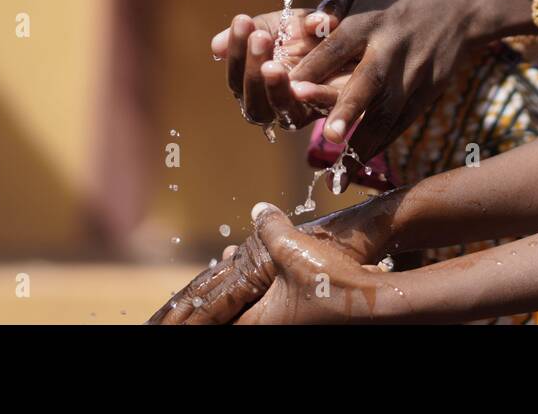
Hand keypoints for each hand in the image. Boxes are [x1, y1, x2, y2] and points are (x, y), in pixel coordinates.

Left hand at [148, 193, 405, 323]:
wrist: (380, 302)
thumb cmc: (336, 282)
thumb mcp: (295, 251)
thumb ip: (270, 229)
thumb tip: (258, 210)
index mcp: (256, 322)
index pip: (208, 318)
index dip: (182, 316)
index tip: (157, 321)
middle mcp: (267, 328)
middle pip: (221, 319)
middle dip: (196, 311)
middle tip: (164, 316)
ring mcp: (282, 326)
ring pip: (240, 312)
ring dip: (222, 298)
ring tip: (203, 283)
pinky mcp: (294, 320)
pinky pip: (258, 307)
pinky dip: (246, 292)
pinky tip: (242, 270)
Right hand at [212, 10, 352, 131]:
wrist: (354, 33)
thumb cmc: (310, 32)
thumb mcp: (282, 24)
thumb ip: (256, 31)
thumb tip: (215, 45)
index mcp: (257, 83)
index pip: (237, 77)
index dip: (237, 51)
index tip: (242, 21)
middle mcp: (274, 103)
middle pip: (253, 101)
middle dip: (252, 70)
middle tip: (260, 38)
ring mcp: (301, 111)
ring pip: (280, 110)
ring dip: (275, 88)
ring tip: (272, 65)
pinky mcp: (331, 111)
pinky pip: (320, 108)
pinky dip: (312, 97)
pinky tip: (303, 86)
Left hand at [289, 0, 533, 167]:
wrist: (458, 7)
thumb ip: (330, 6)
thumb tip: (301, 28)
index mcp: (368, 22)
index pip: (338, 46)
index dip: (315, 67)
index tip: (291, 88)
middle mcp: (390, 50)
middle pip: (368, 82)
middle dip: (349, 109)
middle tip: (328, 135)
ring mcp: (412, 74)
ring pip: (387, 113)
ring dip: (364, 143)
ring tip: (340, 176)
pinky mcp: (427, 93)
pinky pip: (401, 125)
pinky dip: (379, 147)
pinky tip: (357, 168)